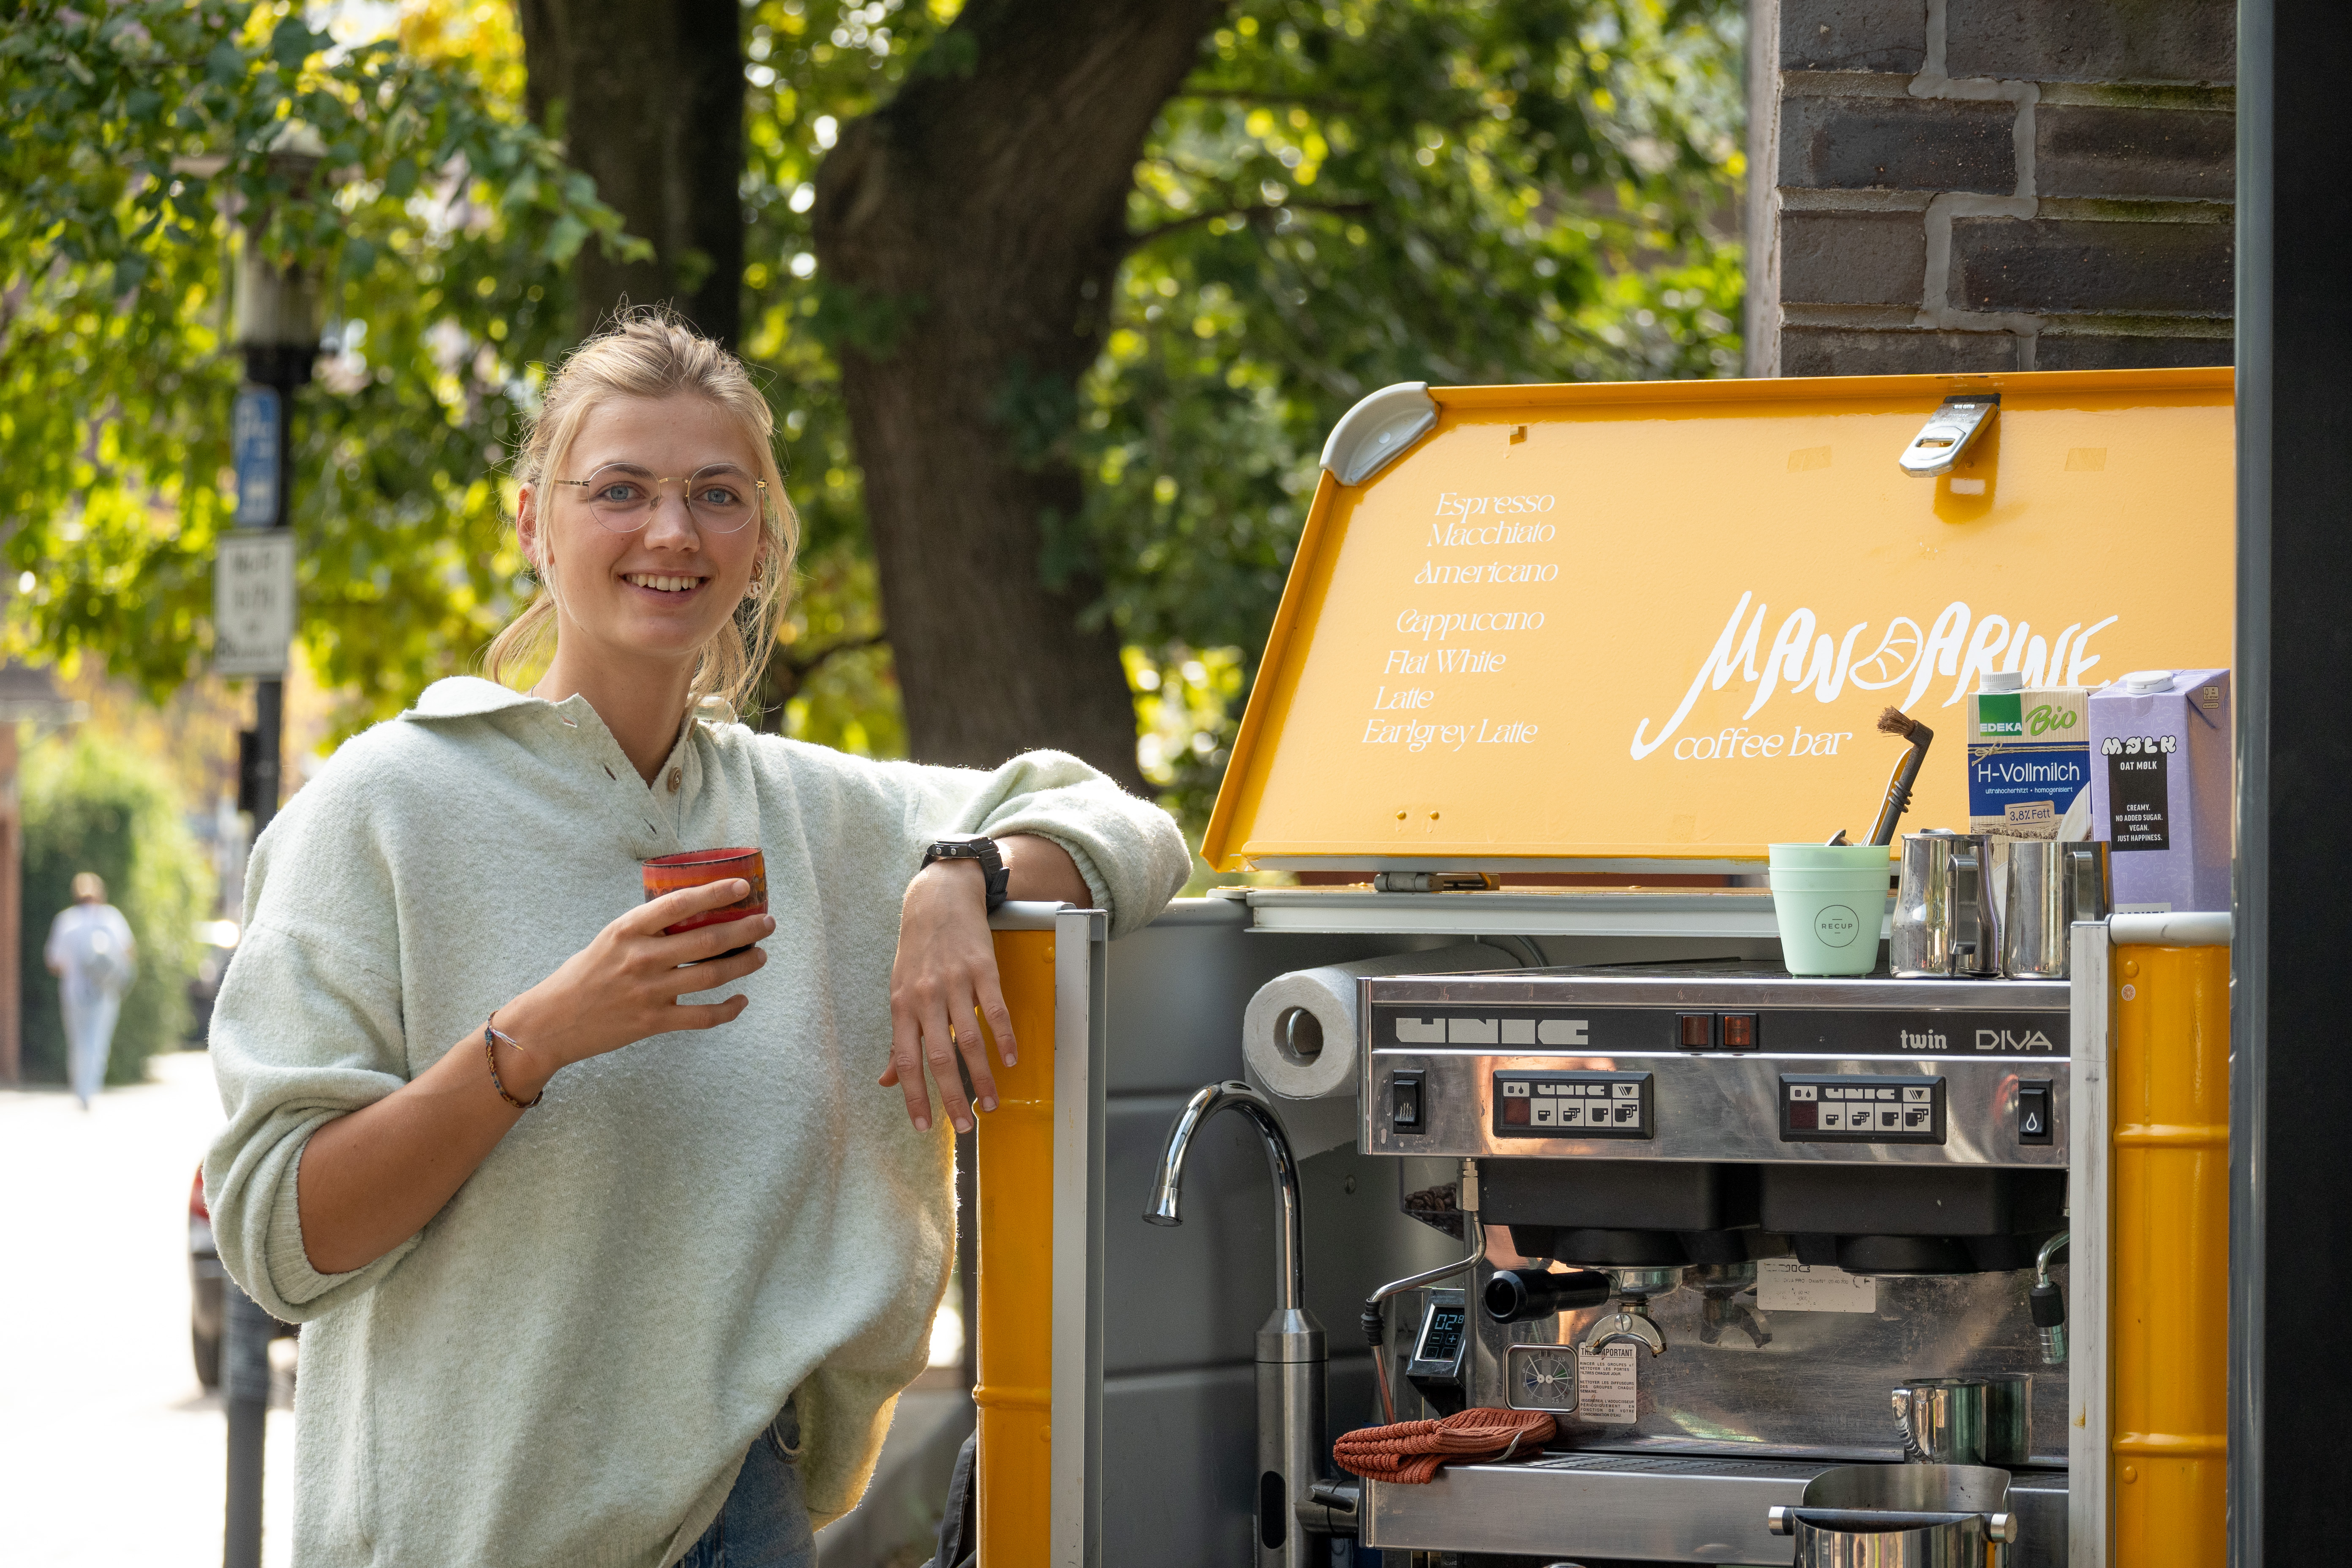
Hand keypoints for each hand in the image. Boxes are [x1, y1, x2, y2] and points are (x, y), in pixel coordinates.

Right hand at [493, 879, 773, 1093]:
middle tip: (767, 922)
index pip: (680, 903)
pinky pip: (703, 1016)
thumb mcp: (610, 939)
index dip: (716, 892)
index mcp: (627, 930)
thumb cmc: (583, 975)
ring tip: (761, 954)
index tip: (742, 886)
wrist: (550, 1023)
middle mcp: (641, 958)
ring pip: (712, 976)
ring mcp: (649, 992)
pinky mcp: (653, 1022)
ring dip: (744, 964)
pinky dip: (728, 1009)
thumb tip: (690, 913)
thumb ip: (645, 929)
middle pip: (707, 941)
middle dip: (746, 929)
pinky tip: (741, 1000)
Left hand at [882, 859, 1016, 1132]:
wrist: (938, 900)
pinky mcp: (983, 969)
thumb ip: (898, 1038)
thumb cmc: (917, 951)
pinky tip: (1011, 1060)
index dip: (913, 1096)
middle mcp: (926, 997)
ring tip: (991, 1103)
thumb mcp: (899, 992)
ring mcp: (955, 982)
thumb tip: (887, 1080)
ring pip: (970, 1040)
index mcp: (901, 1006)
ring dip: (983, 1077)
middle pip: (940, 1058)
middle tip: (965, 1128)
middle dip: (952, 1098)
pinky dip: (1004, 1039)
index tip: (923, 1126)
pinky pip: (995, 1011)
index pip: (905, 1060)